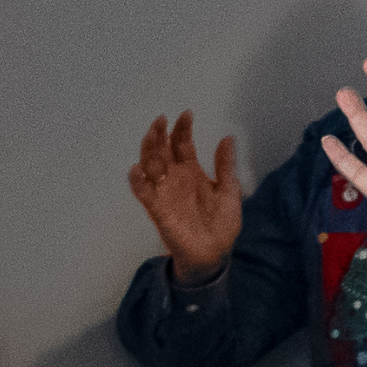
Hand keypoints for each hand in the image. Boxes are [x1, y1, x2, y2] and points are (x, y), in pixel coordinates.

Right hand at [130, 113, 240, 276]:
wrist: (216, 252)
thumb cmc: (221, 223)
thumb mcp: (229, 191)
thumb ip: (225, 166)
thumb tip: (228, 137)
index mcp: (191, 172)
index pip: (182, 145)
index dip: (182, 129)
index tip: (186, 114)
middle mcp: (174, 178)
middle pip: (161, 151)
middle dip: (160, 134)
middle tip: (162, 120)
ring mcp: (164, 192)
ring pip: (149, 166)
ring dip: (148, 150)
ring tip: (151, 135)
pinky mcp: (157, 208)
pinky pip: (143, 192)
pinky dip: (137, 181)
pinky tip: (137, 169)